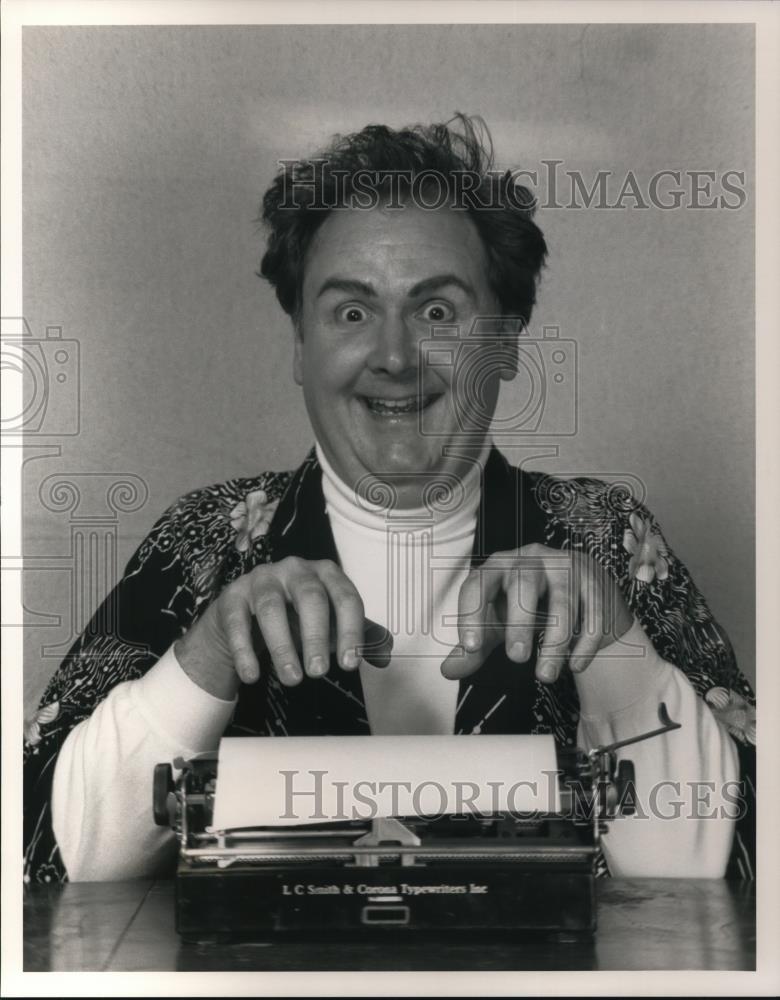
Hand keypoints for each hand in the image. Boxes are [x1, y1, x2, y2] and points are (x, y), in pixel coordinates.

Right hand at [175, 557, 391, 698]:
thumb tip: (385, 656)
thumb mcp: (330, 624)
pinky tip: (252, 676)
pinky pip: (237, 621)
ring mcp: (262, 579)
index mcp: (326, 573)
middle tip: (319, 672)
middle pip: (310, 596)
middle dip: (316, 636)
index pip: (345, 597)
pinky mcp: (233, 596)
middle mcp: (295, 569)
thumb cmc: (296, 617)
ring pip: (271, 607)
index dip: (350, 630)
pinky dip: (244, 650)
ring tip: (292, 679)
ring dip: (282, 646)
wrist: (245, 616)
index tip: (350, 664)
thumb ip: (359, 637)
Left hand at [440, 544, 632, 683]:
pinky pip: (592, 614)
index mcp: (499, 566)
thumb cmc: (531, 607)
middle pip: (524, 584)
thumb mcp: (499, 623)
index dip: (471, 613)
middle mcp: (532, 558)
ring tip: (546, 675)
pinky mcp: (595, 581)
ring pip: (562, 602)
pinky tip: (575, 666)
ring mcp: (567, 566)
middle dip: (519, 624)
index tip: (470, 647)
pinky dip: (584, 644)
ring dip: (555, 643)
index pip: (478, 583)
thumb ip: (476, 645)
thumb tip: (447, 670)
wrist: (581, 594)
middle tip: (516, 659)